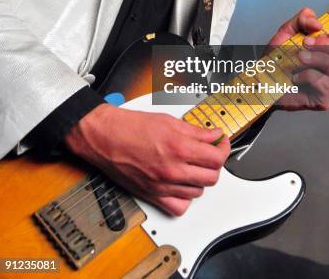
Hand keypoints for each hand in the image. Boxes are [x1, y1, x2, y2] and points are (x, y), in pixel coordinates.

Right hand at [64, 104, 229, 215]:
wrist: (105, 137)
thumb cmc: (130, 127)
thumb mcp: (168, 120)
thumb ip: (195, 131)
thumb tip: (213, 135)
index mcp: (178, 147)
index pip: (216, 157)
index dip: (223, 149)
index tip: (220, 143)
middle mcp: (173, 169)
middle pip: (212, 177)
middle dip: (215, 164)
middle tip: (210, 153)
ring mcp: (163, 185)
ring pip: (199, 192)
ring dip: (201, 179)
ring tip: (194, 166)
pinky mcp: (153, 196)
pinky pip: (180, 207)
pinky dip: (185, 198)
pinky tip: (182, 185)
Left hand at [267, 7, 328, 110]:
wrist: (261, 83)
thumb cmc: (277, 60)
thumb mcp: (287, 33)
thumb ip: (302, 20)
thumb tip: (317, 24)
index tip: (321, 34)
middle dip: (326, 45)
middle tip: (306, 43)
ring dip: (316, 58)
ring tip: (298, 58)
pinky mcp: (322, 100)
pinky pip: (323, 83)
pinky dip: (306, 75)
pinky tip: (294, 77)